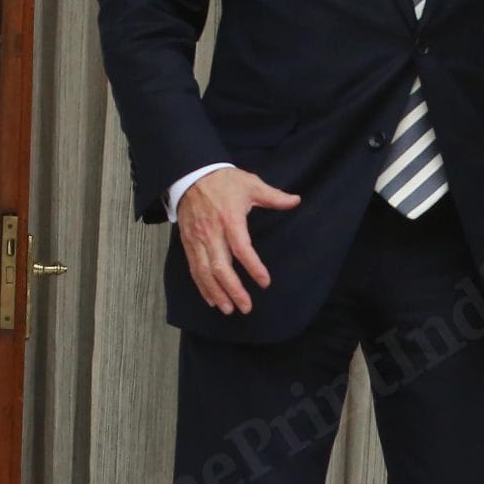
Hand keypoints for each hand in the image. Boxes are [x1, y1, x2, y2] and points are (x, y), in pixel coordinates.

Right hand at [176, 166, 301, 312]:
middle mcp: (211, 232)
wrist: (190, 174)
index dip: (253, 266)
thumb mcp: (250, 184)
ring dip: (216, 292)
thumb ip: (274, 196)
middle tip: (246, 306)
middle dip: (233, 289)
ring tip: (229, 309)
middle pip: (220, 266)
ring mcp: (197, 239)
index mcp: (229, 218)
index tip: (265, 282)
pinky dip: (202, 286)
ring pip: (204, 272)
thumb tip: (296, 201)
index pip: (241, 247)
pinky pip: (194, 268)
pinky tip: (212, 299)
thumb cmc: (223, 181)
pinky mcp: (188, 243)